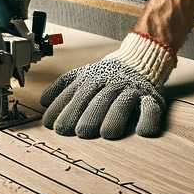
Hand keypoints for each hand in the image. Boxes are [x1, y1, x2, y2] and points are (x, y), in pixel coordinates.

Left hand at [40, 32, 175, 139]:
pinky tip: (142, 131)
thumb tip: (43, 101)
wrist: (140, 59)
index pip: (75, 94)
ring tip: (107, 134)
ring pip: (123, 103)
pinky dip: (148, 119)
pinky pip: (151, 108)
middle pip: (98, 99)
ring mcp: (131, 90)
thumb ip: (63, 88)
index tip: (52, 125)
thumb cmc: (106, 75)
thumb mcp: (82, 75)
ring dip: (115, 117)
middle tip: (80, 132)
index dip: (63, 108)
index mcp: (91, 79)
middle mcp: (110, 83)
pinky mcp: (150, 97)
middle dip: (88, 115)